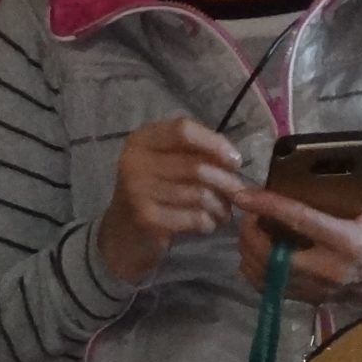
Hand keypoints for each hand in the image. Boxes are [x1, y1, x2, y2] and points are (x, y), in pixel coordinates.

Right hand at [97, 117, 245, 284]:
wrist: (124, 232)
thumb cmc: (156, 191)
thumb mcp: (170, 163)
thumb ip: (197, 153)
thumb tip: (233, 160)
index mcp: (142, 139)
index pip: (183, 129)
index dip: (215, 143)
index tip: (235, 161)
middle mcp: (134, 161)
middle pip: (197, 166)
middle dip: (226, 182)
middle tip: (237, 193)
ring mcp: (136, 190)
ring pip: (199, 194)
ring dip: (220, 206)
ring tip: (222, 211)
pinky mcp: (145, 218)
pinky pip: (193, 217)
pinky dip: (208, 222)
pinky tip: (207, 224)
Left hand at [231, 128, 361, 306]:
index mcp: (348, 240)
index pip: (301, 221)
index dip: (269, 206)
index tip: (244, 194)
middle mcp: (329, 268)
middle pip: (273, 255)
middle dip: (251, 233)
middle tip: (248, 212)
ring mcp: (317, 288)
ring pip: (266, 273)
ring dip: (249, 250)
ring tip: (249, 228)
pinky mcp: (309, 298)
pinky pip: (269, 287)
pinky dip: (255, 269)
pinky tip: (254, 252)